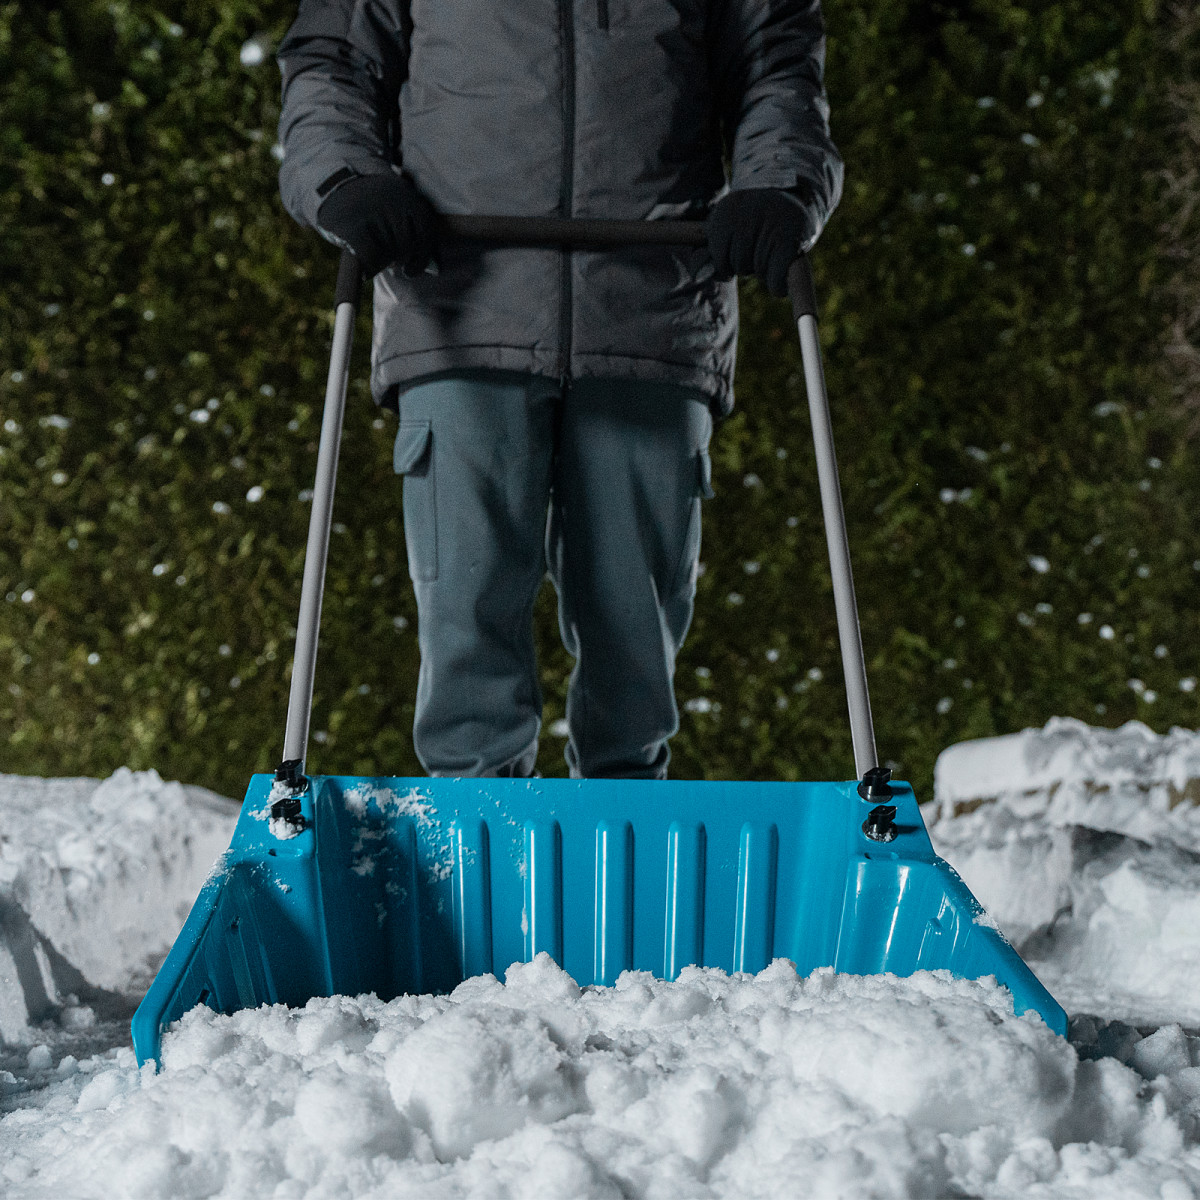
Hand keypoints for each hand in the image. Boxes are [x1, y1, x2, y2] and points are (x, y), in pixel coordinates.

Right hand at [315, 171, 437, 277]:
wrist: (327, 184)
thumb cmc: (365, 206)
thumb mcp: (392, 208)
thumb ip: (411, 231)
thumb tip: (434, 270)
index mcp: (406, 194)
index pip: (426, 231)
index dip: (422, 256)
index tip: (411, 268)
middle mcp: (391, 200)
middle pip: (407, 245)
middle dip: (399, 258)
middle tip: (386, 258)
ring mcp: (372, 212)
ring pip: (390, 253)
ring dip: (381, 262)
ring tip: (370, 252)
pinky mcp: (354, 226)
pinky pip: (371, 258)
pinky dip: (369, 268)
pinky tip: (363, 269)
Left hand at [706, 188, 815, 296]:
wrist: (790, 197)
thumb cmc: (749, 223)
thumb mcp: (723, 232)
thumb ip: (705, 256)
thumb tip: (698, 275)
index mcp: (726, 210)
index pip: (718, 256)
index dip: (726, 262)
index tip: (736, 247)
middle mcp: (748, 212)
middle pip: (738, 264)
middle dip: (746, 264)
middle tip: (759, 246)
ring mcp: (772, 225)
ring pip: (757, 271)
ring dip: (763, 271)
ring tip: (772, 249)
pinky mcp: (792, 239)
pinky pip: (776, 281)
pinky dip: (777, 287)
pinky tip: (780, 276)